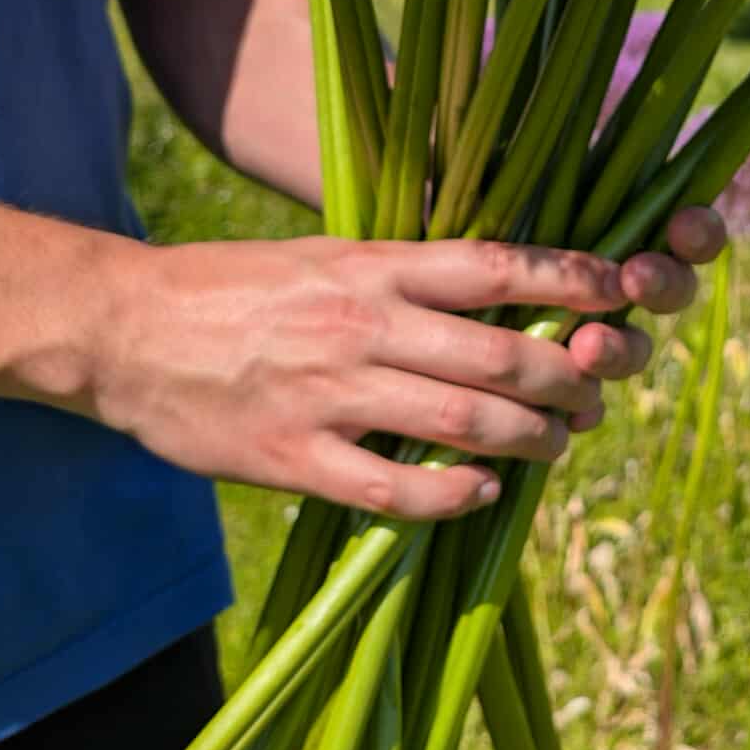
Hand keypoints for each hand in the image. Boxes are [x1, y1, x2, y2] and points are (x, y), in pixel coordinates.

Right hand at [87, 210, 724, 521]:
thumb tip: (492, 276)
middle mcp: (362, 323)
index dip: (570, 277)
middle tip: (595, 395)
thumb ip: (402, 270)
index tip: (620, 289)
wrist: (129, 328)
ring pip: (461, 421)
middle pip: (498, 351)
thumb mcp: (326, 252)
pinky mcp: (292, 456)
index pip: (496, 265)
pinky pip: (391, 488)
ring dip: (525, 437)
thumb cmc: (237, 286)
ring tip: (556, 444)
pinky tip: (481, 493)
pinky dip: (450, 496)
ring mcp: (329, 392)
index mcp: (374, 265)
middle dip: (566, 378)